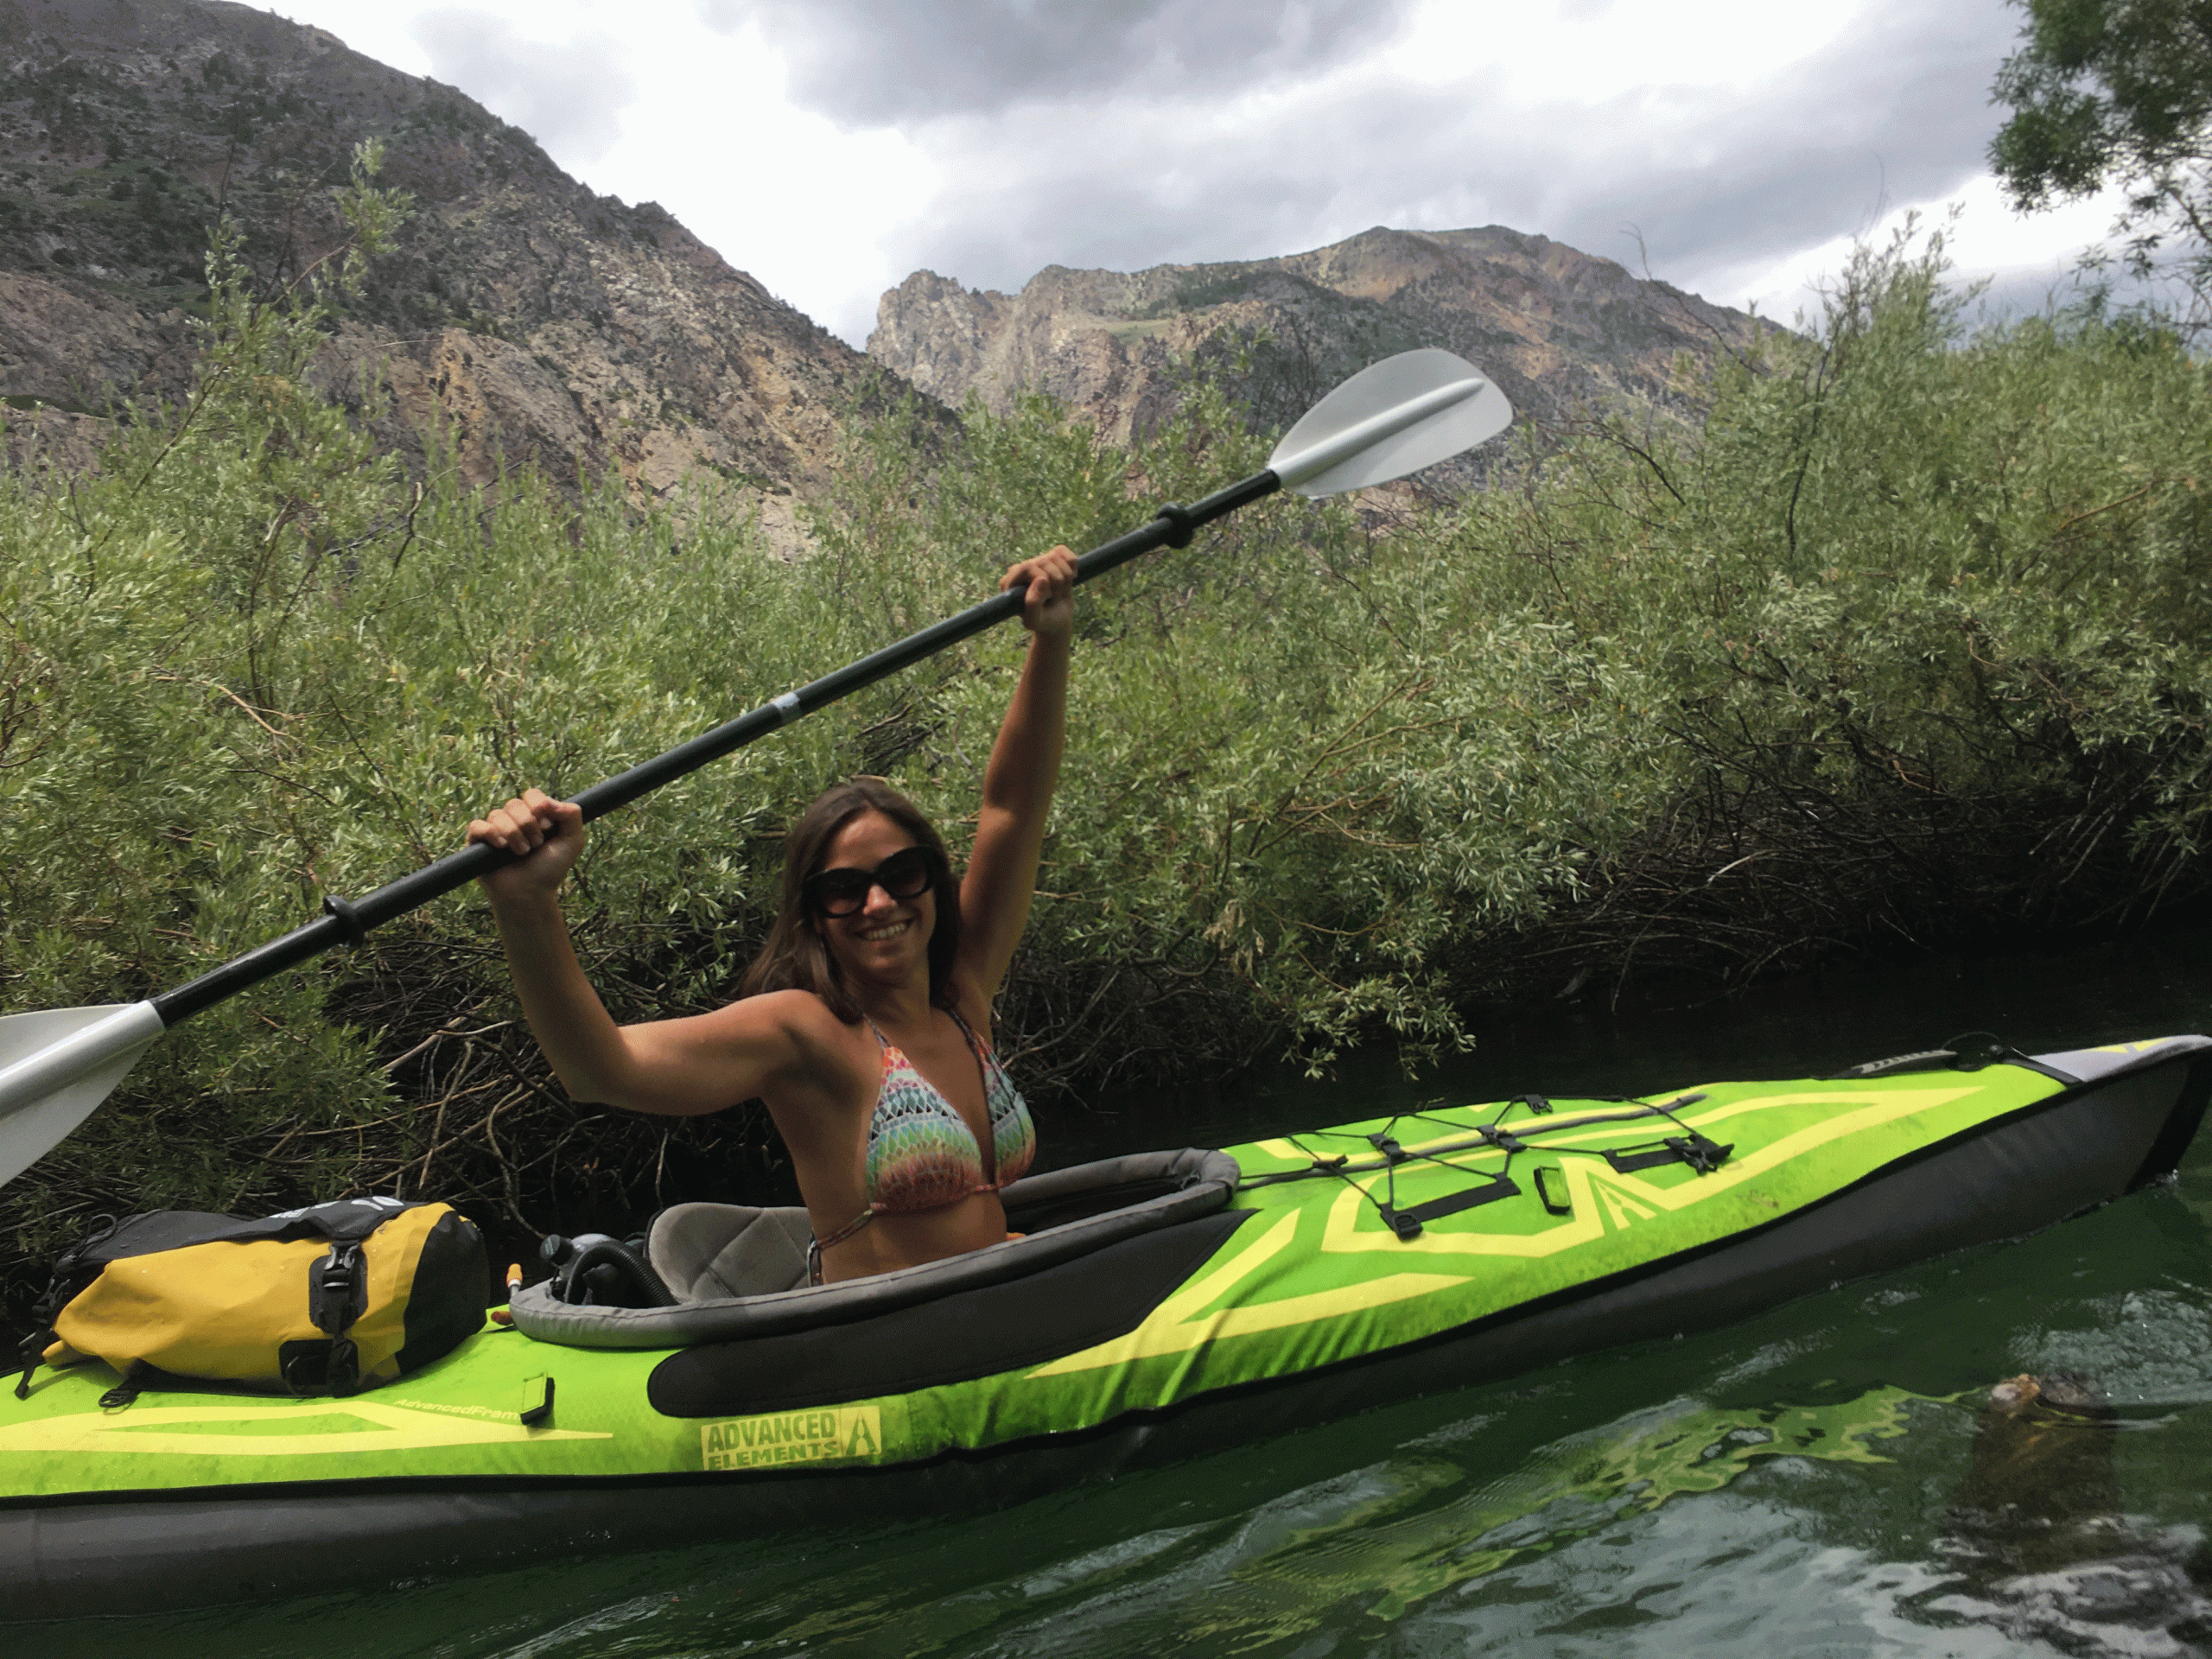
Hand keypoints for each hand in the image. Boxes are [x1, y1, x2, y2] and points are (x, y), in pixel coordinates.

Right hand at [467, 787, 583, 902]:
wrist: (530, 894)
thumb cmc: (550, 870)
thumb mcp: (572, 841)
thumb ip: (572, 815)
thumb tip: (550, 800)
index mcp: (534, 816)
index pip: (532, 795)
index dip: (539, 807)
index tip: (547, 827)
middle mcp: (513, 820)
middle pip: (514, 803)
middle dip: (528, 824)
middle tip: (536, 845)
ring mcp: (494, 831)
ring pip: (497, 814)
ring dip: (514, 834)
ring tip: (522, 853)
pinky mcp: (477, 843)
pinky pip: (477, 826)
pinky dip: (490, 834)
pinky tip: (502, 847)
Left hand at [1001, 545, 1075, 642]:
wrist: (1057, 621)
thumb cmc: (1043, 622)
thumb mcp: (1034, 620)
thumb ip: (1032, 604)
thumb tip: (1042, 579)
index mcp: (1009, 582)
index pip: (1027, 567)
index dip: (1043, 579)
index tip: (1048, 596)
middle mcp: (1020, 569)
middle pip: (1044, 561)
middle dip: (1057, 581)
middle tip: (1054, 596)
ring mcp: (1036, 562)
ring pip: (1056, 556)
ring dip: (1065, 577)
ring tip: (1059, 591)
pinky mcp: (1051, 558)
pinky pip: (1063, 551)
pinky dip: (1072, 565)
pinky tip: (1068, 579)